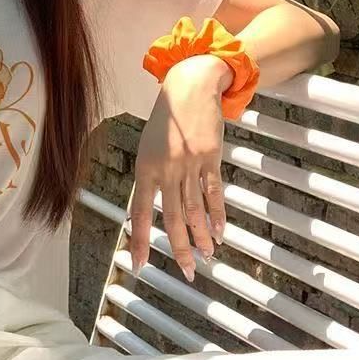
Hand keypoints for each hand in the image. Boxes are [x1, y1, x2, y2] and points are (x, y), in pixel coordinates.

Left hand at [128, 54, 230, 282]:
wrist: (189, 88)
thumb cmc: (167, 120)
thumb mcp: (149, 147)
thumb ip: (150, 177)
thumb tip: (149, 208)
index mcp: (145, 167)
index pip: (139, 211)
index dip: (140, 240)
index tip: (141, 264)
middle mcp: (165, 168)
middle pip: (171, 216)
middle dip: (178, 247)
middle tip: (186, 271)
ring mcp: (189, 164)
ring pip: (195, 209)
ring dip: (201, 236)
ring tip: (206, 257)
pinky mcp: (210, 158)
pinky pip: (213, 192)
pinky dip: (217, 214)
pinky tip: (220, 232)